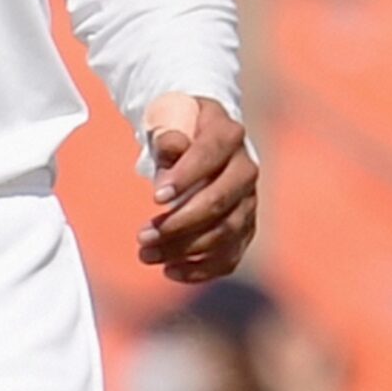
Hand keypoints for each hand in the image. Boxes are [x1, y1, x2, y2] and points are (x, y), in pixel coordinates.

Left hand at [136, 92, 258, 282]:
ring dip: (185, 249)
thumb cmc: (178, 131)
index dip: (187, 176)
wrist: (198, 143)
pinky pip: (230, 255)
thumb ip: (169, 133)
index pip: (211, 153)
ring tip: (147, 254)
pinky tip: (170, 270)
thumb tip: (172, 149)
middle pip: (220, 200)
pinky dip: (202, 269)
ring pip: (226, 232)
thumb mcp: (168, 120)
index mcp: (227, 132)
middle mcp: (245, 167)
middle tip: (142, 236)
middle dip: (179, 223)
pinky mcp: (245, 227)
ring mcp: (248, 200)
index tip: (156, 197)